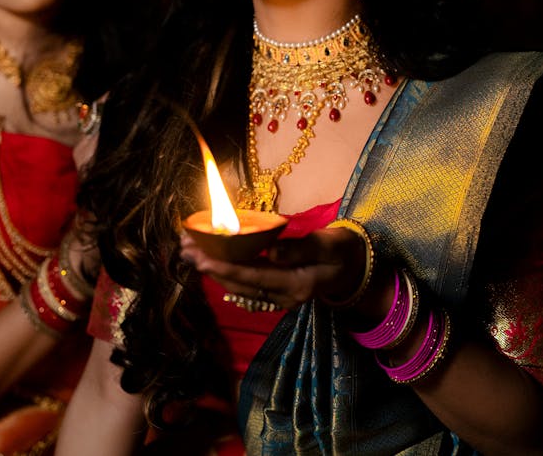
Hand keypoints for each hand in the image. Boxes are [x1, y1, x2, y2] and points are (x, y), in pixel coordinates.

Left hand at [179, 227, 365, 310]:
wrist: (357, 269)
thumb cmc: (344, 252)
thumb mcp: (330, 245)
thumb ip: (301, 248)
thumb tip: (271, 250)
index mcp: (298, 285)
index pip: (255, 277)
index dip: (226, 267)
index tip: (202, 257)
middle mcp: (285, 296)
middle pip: (240, 284)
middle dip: (211, 268)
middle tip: (185, 249)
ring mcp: (280, 298)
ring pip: (239, 286)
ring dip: (213, 270)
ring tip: (190, 252)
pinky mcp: (276, 292)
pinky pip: (246, 285)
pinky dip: (226, 272)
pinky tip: (209, 262)